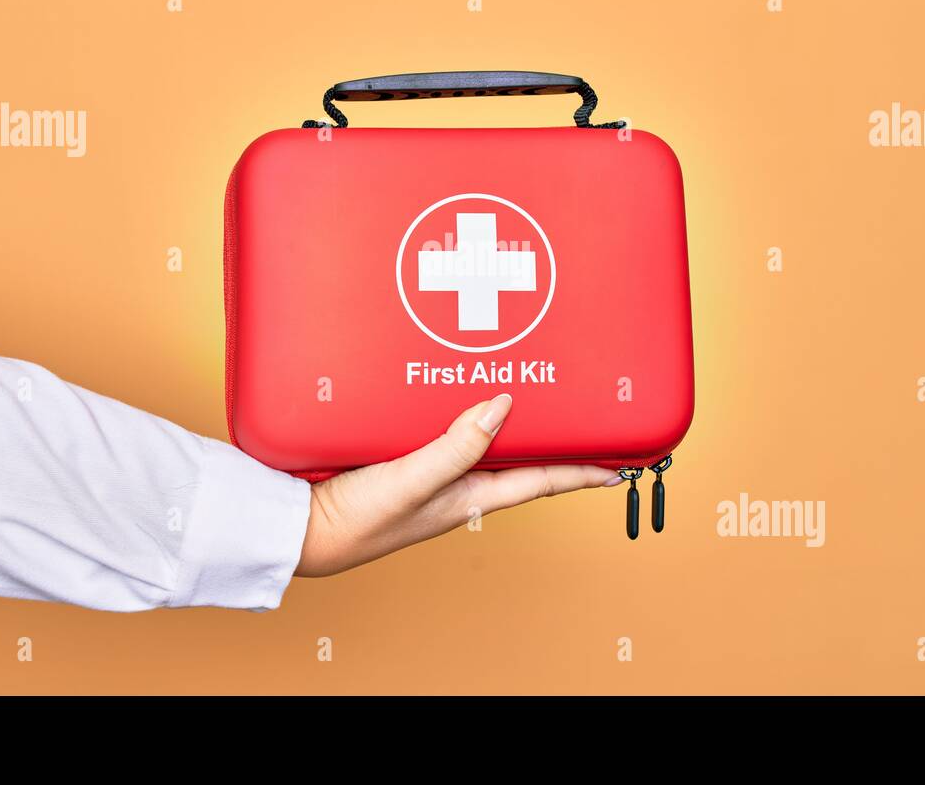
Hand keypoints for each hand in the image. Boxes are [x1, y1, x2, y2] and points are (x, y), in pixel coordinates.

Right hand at [295, 394, 620, 575]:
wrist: (301, 531)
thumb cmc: (356, 522)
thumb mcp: (414, 482)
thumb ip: (459, 446)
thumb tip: (504, 407)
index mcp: (471, 497)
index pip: (542, 480)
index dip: (584, 473)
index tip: (623, 466)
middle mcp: (458, 487)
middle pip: (519, 459)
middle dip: (554, 442)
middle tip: (585, 418)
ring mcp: (431, 475)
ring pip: (482, 443)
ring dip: (510, 425)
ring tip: (535, 398)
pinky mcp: (403, 461)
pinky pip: (445, 434)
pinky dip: (461, 415)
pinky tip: (457, 394)